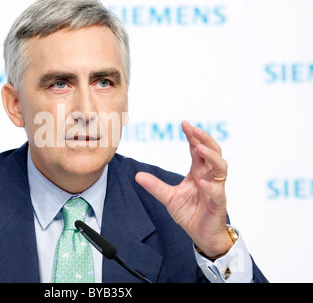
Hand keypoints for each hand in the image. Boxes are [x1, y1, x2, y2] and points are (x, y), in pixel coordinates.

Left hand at [135, 121, 232, 256]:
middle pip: (213, 151)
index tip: (184, 124)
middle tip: (194, 129)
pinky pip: (217, 191)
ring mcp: (216, 188)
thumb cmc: (190, 213)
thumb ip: (155, 186)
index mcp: (198, 171)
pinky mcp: (218, 202)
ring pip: (221, 167)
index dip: (192, 137)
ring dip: (211, 156)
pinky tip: (200, 181)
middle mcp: (209, 176)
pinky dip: (210, 186)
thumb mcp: (169, 197)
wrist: (201, 235)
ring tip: (199, 148)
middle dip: (205, 139)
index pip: (197, 149)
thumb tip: (137, 175)